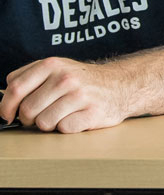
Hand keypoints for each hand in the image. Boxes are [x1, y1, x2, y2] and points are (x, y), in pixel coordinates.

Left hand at [0, 57, 130, 132]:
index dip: (6, 106)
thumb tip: (4, 100)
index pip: (15, 88)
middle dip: (30, 118)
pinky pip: (63, 129)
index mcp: (52, 65)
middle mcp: (66, 78)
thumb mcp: (56, 68)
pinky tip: (76, 117)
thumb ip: (29, 78)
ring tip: (61, 114)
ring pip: (43, 123)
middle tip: (42, 114)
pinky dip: (67, 127)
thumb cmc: (82, 81)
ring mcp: (80, 95)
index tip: (8, 115)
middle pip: (27, 110)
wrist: (120, 84)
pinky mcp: (92, 113)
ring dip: (49, 124)